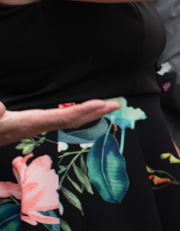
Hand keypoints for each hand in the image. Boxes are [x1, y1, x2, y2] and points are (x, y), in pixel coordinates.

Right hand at [0, 99, 117, 143]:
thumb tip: (1, 109)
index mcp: (31, 123)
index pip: (63, 117)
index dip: (82, 111)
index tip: (100, 104)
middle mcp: (39, 125)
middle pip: (74, 120)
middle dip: (96, 113)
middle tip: (116, 105)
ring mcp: (38, 126)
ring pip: (70, 120)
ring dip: (90, 113)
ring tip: (107, 106)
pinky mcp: (35, 124)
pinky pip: (62, 118)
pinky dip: (77, 114)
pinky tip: (84, 111)